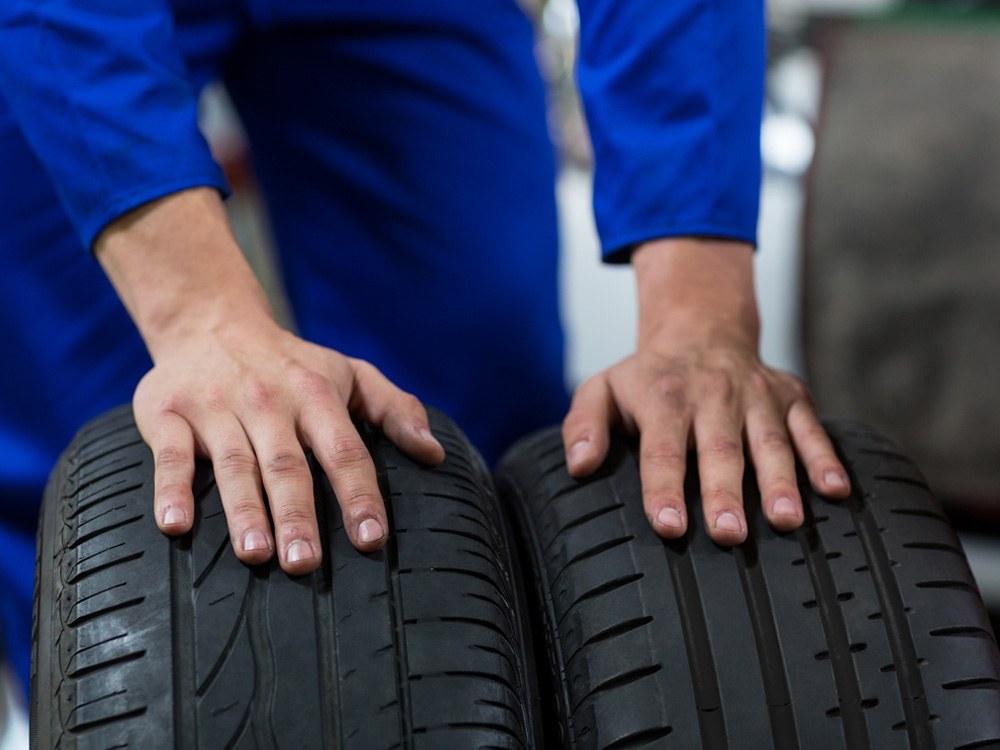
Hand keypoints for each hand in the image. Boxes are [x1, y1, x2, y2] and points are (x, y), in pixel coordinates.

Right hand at [133, 320, 443, 572]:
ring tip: (255, 553)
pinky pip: (170, 455)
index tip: (371, 538)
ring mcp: (217, 406)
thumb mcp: (350, 373)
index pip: (344, 450)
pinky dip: (171, 489)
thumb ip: (395, 409)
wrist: (212, 320)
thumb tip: (434, 453)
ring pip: (234, 464)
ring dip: (244, 510)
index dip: (359, 494)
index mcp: (316, 395)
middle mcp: (268, 401)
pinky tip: (175, 525)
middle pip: (287, 465)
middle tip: (306, 563)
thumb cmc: (292, 363)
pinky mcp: (169, 412)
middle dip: (298, 514)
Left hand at [561, 238, 849, 544]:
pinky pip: (811, 428)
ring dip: (781, 481)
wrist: (701, 327)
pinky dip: (825, 458)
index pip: (662, 450)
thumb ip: (584, 426)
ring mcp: (756, 396)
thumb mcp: (603, 389)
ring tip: (787, 521)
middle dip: (725, 493)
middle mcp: (712, 396)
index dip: (664, 488)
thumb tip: (580, 466)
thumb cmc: (648, 376)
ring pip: (770, 442)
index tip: (670, 526)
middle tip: (729, 535)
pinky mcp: (791, 397)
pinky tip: (835, 490)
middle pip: (719, 450)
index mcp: (664, 399)